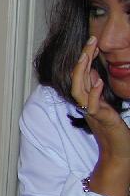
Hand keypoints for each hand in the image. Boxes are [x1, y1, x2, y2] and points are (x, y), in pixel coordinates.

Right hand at [71, 36, 129, 195]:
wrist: (119, 154)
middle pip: (77, 78)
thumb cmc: (115, 131)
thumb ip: (98, 91)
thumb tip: (93, 74)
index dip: (85, 59)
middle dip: (83, 59)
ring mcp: (92, 112)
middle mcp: (86, 104)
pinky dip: (94, 93)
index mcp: (88, 100)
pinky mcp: (100, 120)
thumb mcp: (107, 106)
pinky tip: (99, 81)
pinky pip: (92, 106)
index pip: (81, 76)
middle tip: (90, 41)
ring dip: (83, 71)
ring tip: (88, 55)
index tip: (91, 42)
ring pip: (79, 90)